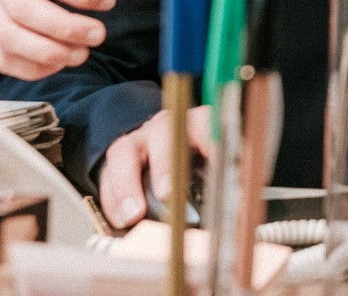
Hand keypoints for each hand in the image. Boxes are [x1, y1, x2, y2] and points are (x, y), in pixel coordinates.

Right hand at [97, 105, 215, 228]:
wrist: (159, 149)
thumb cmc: (194, 160)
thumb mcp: (214, 163)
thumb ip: (224, 179)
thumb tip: (241, 204)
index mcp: (196, 124)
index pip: (205, 124)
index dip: (210, 143)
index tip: (216, 165)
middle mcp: (165, 129)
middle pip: (162, 136)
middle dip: (164, 165)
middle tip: (167, 194)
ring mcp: (136, 142)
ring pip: (125, 153)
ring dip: (128, 186)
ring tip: (134, 215)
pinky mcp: (115, 163)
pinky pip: (107, 178)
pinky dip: (112, 202)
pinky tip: (120, 223)